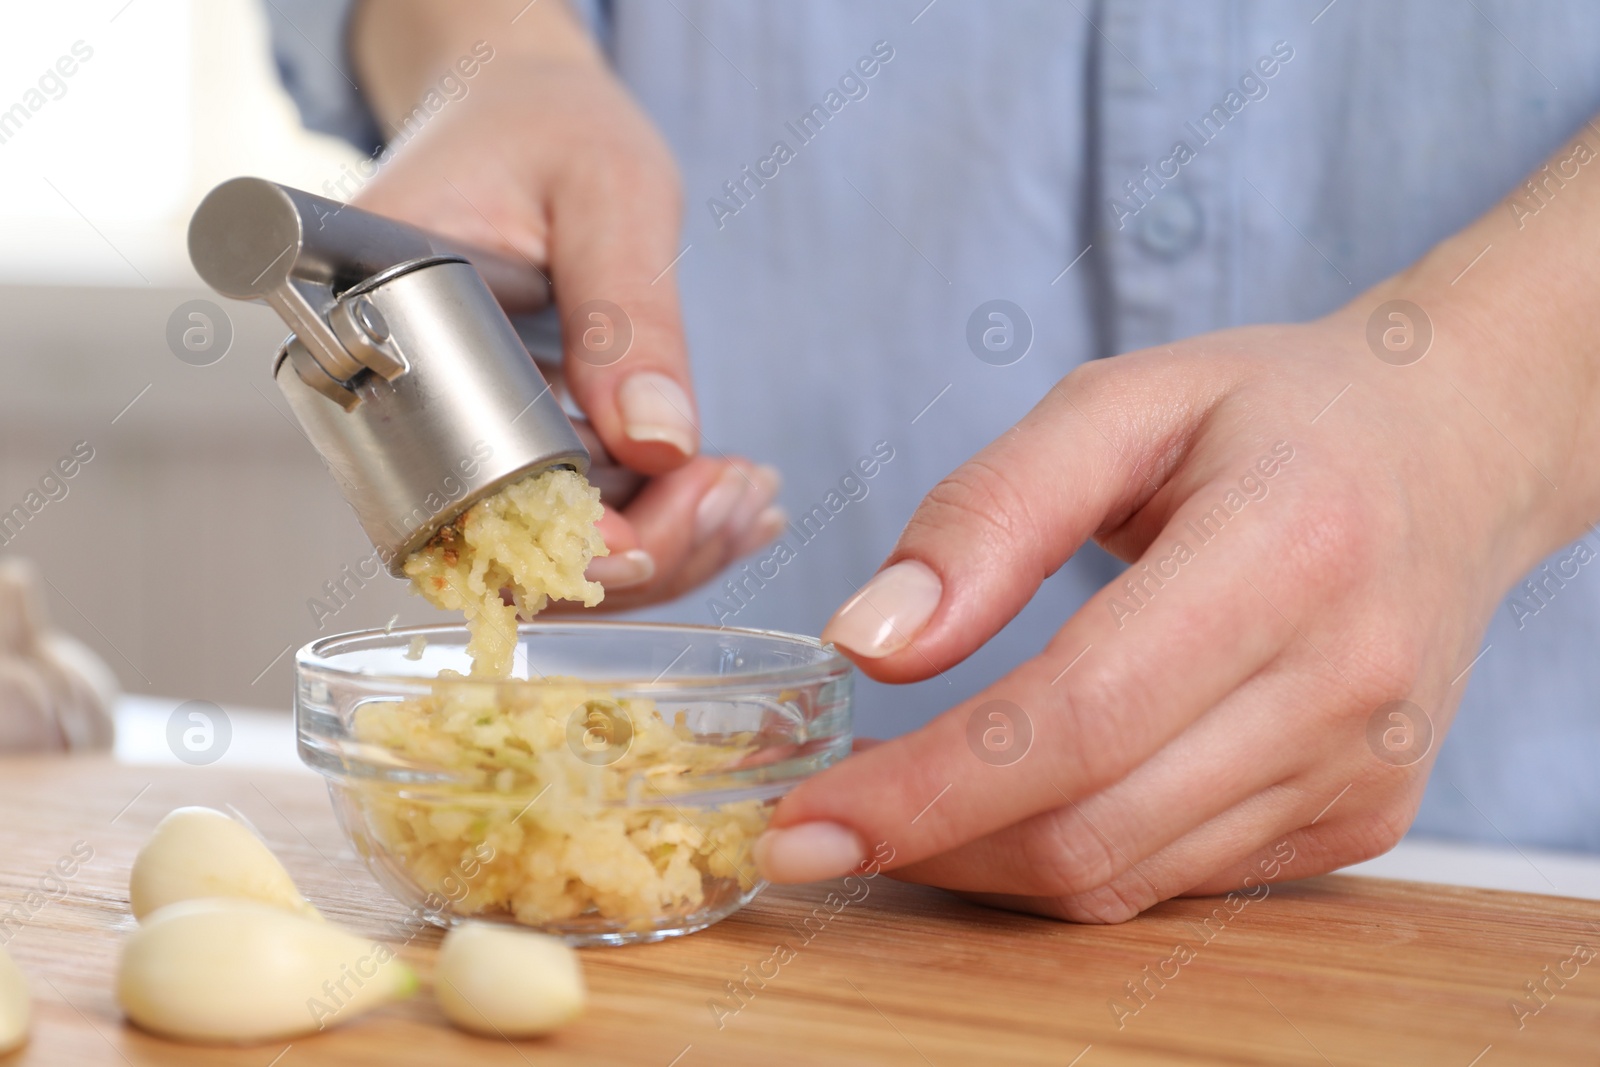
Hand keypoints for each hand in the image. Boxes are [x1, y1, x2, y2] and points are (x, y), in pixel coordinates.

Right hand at [348, 1, 782, 600]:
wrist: (521, 113)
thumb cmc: (547, 125)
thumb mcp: (608, 192)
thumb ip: (628, 314)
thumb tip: (657, 443)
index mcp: (384, 325)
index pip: (456, 495)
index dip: (564, 545)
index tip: (665, 527)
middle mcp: (396, 404)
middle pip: (505, 557)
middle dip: (640, 555)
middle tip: (740, 496)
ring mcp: (443, 436)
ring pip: (544, 561)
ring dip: (661, 551)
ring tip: (748, 495)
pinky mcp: (496, 447)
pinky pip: (566, 525)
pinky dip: (653, 525)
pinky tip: (725, 495)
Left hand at [754, 299, 1569, 920]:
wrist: (1454, 453)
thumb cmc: (1274, 411)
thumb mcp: (1121, 403)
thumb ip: (989, 513)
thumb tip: (870, 643)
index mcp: (1287, 551)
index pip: (1080, 716)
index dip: (927, 787)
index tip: (804, 818)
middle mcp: (1343, 683)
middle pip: (1091, 824)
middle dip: (926, 842)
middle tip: (813, 821)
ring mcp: (1360, 769)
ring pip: (1122, 875)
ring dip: (982, 859)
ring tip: (899, 799)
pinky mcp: (1359, 819)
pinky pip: (1173, 879)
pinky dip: (1067, 855)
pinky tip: (1013, 799)